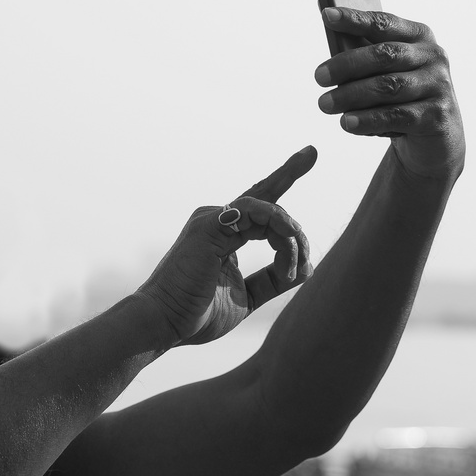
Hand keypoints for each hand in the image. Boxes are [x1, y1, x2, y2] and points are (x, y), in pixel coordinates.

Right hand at [139, 147, 315, 345]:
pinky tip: (288, 242)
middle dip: (288, 171)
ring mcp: (211, 221)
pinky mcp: (207, 226)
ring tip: (297, 262)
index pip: (259, 211)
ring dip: (290, 234)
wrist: (164, 323)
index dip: (281, 195)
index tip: (304, 180)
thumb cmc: (196, 313)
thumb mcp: (247, 296)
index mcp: (224, 236)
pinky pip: (251, 209)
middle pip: (262, 194)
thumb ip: (273, 280)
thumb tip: (307, 267)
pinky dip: (276, 224)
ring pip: (266, 208)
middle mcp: (217, 222)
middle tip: (311, 152)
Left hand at [316, 8, 464, 181]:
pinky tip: (347, 123)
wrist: (432, 136)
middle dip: (348, 64)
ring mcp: (438, 85)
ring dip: (352, 95)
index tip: (327, 15)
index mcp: (418, 37)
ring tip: (325, 104)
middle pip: (385, 54)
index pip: (384, 23)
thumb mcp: (383, 72)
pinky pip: (396, 116)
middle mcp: (432, 56)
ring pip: (389, 87)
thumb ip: (360, 50)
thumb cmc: (399, 97)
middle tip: (319, 76)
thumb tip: (327, 17)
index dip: (355, 19)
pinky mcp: (436, 116)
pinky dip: (367, 120)